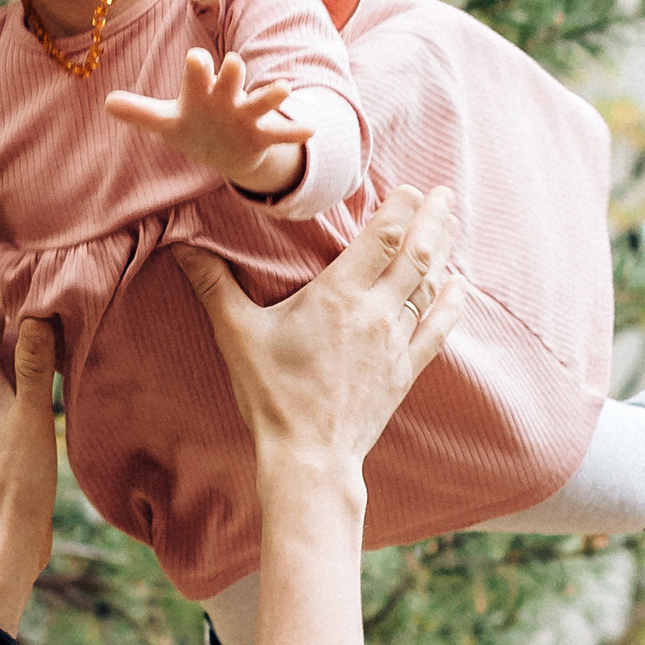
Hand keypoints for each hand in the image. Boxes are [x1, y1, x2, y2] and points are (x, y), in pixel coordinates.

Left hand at [0, 278, 57, 626]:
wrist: (3, 546)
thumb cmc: (14, 486)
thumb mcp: (30, 421)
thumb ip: (35, 369)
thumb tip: (33, 314)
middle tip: (7, 275)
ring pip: (4, 369)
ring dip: (15, 340)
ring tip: (33, 312)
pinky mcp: (12, 446)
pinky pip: (20, 393)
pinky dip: (31, 372)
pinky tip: (48, 376)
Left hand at [104, 48, 309, 197]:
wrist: (228, 149)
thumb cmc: (196, 126)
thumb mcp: (167, 123)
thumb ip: (140, 113)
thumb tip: (106, 102)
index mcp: (201, 91)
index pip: (198, 72)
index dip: (198, 66)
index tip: (197, 58)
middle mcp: (226, 98)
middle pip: (230, 80)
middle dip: (232, 74)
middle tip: (235, 62)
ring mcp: (247, 116)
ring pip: (260, 102)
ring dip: (271, 96)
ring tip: (283, 89)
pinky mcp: (262, 136)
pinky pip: (280, 134)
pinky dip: (294, 133)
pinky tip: (310, 130)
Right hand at [173, 184, 463, 502]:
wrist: (309, 456)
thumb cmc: (272, 395)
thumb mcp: (237, 335)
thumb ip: (214, 286)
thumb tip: (184, 246)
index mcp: (338, 296)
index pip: (381, 237)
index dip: (400, 208)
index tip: (409, 188)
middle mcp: (375, 312)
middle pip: (415, 254)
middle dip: (433, 219)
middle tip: (445, 192)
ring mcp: (395, 342)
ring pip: (429, 285)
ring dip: (444, 250)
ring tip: (453, 221)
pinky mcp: (404, 371)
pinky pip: (438, 329)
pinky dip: (451, 303)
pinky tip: (460, 285)